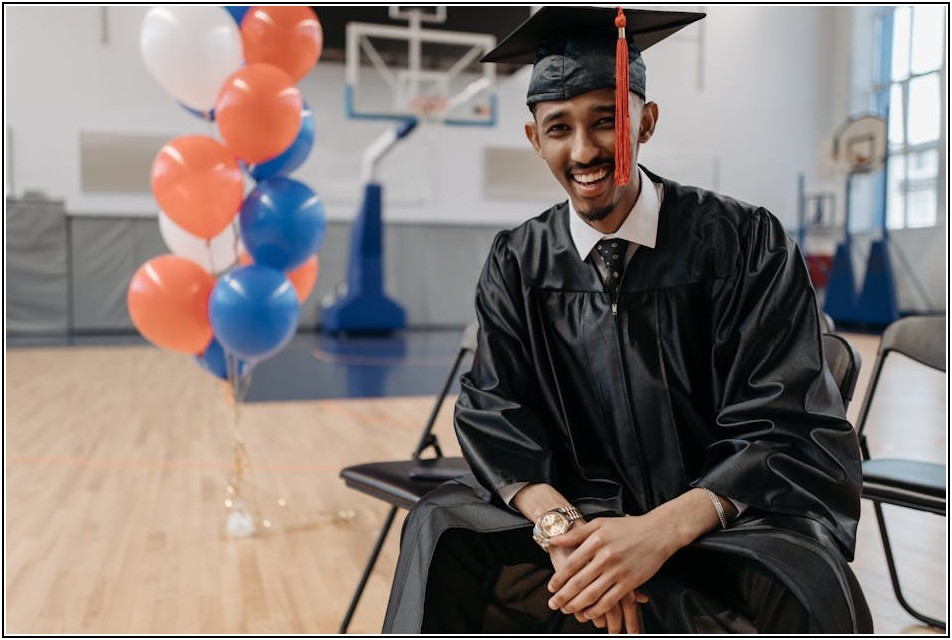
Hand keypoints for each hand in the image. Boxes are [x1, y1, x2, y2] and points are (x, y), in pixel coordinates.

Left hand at [546, 514, 676, 619]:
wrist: (658, 532)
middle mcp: (606, 557)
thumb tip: (554, 540)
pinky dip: (598, 609)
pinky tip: (589, 613)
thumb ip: (577, 533)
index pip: (572, 563)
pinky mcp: (630, 582)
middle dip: (564, 596)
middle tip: (553, 604)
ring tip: (567, 610)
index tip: (551, 588)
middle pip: (579, 581)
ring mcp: (618, 571)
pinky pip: (610, 600)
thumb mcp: (600, 523)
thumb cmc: (627, 527)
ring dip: (577, 605)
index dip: (559, 578)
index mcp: (596, 541)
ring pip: (593, 593)